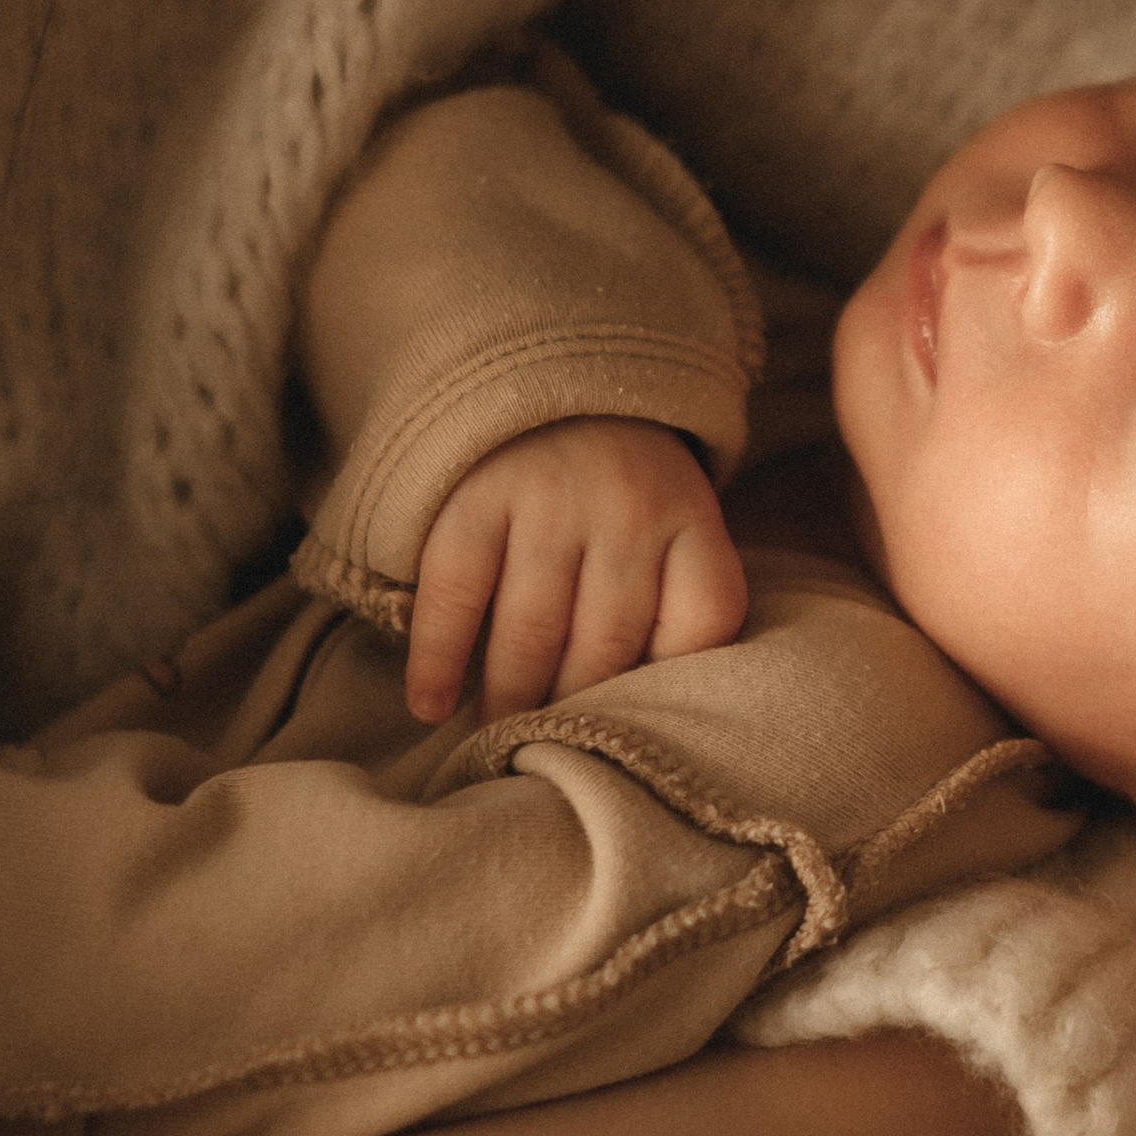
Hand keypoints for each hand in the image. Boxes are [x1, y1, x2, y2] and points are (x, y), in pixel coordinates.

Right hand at [405, 420, 749, 723]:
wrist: (550, 378)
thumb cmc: (620, 490)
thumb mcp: (676, 523)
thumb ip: (677, 601)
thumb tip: (644, 718)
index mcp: (690, 517)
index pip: (704, 622)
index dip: (670, 685)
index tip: (636, 728)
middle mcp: (627, 508)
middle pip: (608, 645)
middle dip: (575, 711)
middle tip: (549, 756)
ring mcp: (549, 500)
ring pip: (532, 632)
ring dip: (509, 700)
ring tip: (495, 740)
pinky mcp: (477, 497)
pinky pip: (456, 595)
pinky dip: (439, 659)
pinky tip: (430, 705)